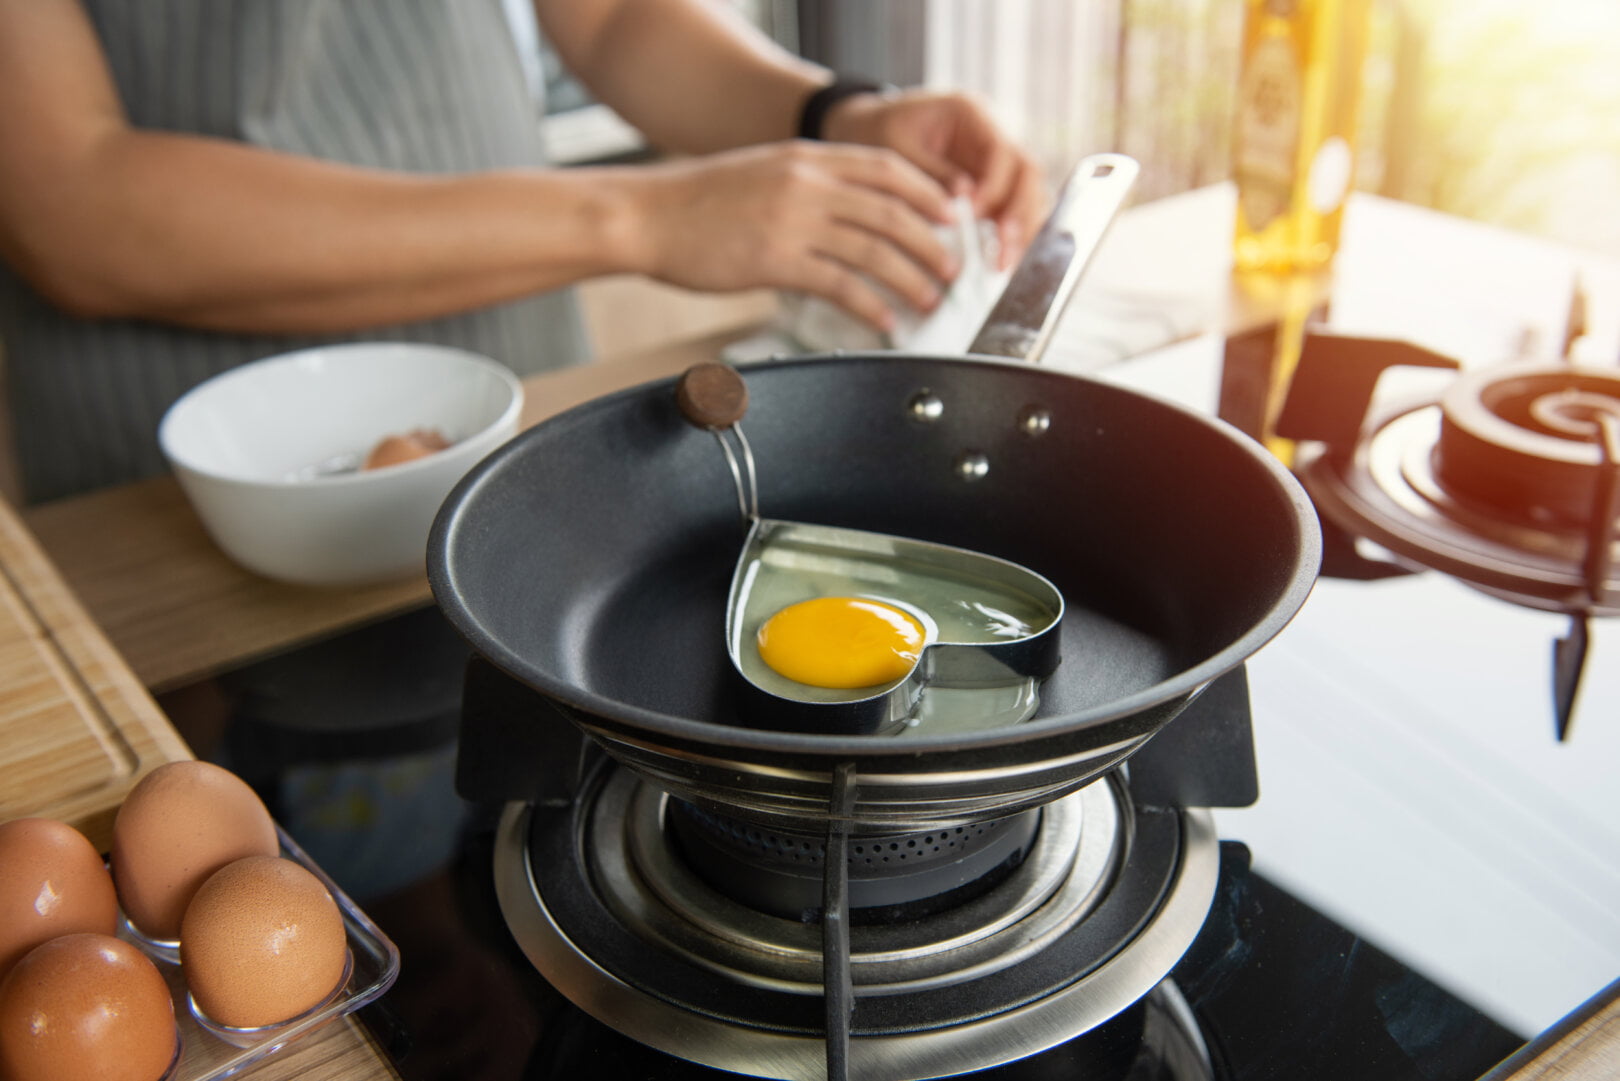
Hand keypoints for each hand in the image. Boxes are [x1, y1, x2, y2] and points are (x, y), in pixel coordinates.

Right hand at [623, 141, 960, 332]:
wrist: (645, 215)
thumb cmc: (695, 202)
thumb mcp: (761, 172)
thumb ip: (806, 185)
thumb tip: (845, 211)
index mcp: (807, 158)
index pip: (887, 169)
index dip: (927, 193)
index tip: (950, 214)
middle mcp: (807, 184)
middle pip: (892, 212)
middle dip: (931, 244)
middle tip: (951, 269)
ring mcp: (792, 221)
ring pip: (874, 250)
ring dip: (911, 279)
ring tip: (929, 301)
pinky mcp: (775, 260)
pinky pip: (840, 285)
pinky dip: (871, 307)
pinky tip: (885, 323)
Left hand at [820, 89, 1047, 269]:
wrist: (865, 129)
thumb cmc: (876, 134)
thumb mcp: (894, 149)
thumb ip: (930, 174)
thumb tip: (966, 203)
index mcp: (971, 112)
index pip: (1002, 152)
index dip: (995, 188)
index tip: (975, 216)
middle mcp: (991, 133)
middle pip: (1028, 173)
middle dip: (1020, 216)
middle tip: (1003, 255)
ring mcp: (994, 160)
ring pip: (1028, 194)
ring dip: (1021, 230)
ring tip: (1003, 265)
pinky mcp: (989, 184)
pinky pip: (1010, 209)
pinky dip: (1008, 235)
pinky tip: (998, 261)